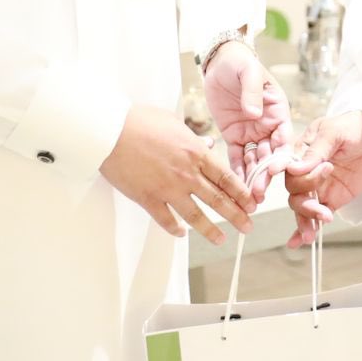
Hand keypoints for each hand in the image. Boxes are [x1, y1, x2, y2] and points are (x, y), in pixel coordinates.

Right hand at [100, 106, 255, 244]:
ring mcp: (168, 188)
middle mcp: (186, 173)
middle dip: (236, 215)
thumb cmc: (139, 120)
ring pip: (196, 215)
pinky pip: (165, 219)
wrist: (110, 130)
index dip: (241, 193)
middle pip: (218, 199)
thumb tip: (208, 145)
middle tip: (247, 227)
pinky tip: (181, 234)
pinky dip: (174, 229)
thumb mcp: (173, 122)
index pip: (226, 178)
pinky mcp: (148, 198)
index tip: (251, 204)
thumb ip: (193, 137)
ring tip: (221, 240)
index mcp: (195, 152)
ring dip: (210, 230)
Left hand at [202, 41, 292, 200]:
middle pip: (271, 155)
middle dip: (266, 174)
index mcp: (278, 111)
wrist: (220, 62)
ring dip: (254, 178)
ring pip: (256, 160)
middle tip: (260, 191)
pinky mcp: (235, 136)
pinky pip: (237, 157)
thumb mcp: (249, 72)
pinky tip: (234, 188)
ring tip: (249, 198)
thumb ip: (252, 92)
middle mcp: (268, 126)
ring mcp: (252, 133)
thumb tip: (254, 114)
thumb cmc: (240, 63)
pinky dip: (237, 172)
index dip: (283, 155)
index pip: (285, 138)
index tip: (277, 169)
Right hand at [282, 111, 361, 247]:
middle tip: (323, 192)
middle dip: (306, 199)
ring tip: (317, 225)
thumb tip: (295, 168)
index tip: (296, 178)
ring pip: (302, 207)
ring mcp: (318, 187)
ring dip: (306, 218)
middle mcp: (305, 171)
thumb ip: (316, 150)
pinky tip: (299, 242)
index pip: (287, 169)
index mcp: (300, 151)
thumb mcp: (334, 132)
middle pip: (294, 191)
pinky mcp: (331, 199)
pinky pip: (316, 216)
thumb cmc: (353, 127)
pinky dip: (306, 229)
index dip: (288, 176)